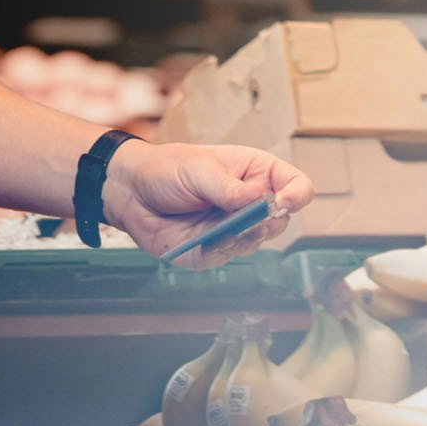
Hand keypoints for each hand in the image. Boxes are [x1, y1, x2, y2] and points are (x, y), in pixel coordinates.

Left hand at [100, 140, 313, 268]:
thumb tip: (261, 199)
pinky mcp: (215, 250)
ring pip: (257, 242)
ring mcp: (235, 229)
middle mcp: (250, 204)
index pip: (296, 186)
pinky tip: (206, 239)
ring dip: (242, 236)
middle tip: (247, 216)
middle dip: (267, 221)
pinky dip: (220, 249)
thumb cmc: (166, 169)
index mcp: (254, 173)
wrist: (129, 190)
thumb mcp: (198, 169)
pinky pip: (228, 256)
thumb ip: (228, 188)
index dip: (298, 195)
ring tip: (222, 226)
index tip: (284, 201)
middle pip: (281, 220)